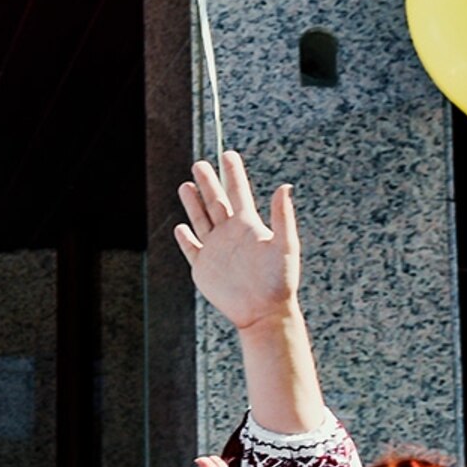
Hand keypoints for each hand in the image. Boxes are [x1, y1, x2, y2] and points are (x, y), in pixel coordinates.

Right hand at [174, 152, 299, 337]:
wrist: (264, 312)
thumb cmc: (280, 280)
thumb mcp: (285, 245)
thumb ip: (282, 216)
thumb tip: (285, 187)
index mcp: (248, 226)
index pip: (238, 192)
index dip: (233, 173)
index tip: (228, 154)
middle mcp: (230, 234)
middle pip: (215, 202)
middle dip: (208, 183)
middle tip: (200, 164)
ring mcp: (215, 250)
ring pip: (201, 221)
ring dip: (193, 204)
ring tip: (186, 186)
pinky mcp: (203, 268)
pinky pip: (191, 249)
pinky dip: (184, 239)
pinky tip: (181, 228)